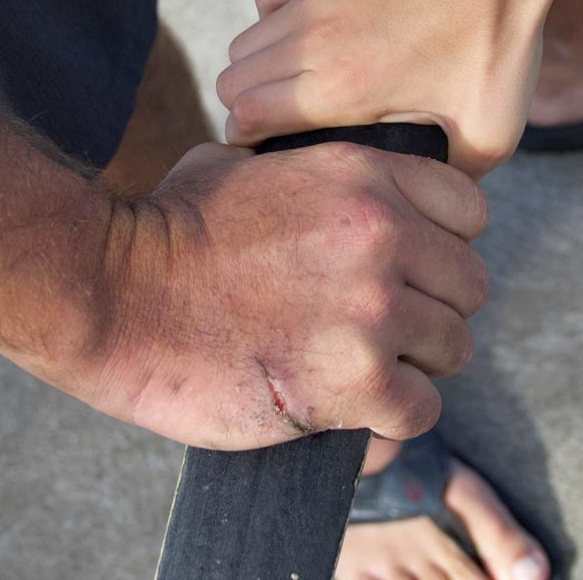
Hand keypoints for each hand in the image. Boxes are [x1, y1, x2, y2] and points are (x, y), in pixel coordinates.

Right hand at [85, 141, 488, 449]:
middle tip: (385, 328)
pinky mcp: (355, 380)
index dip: (446, 244)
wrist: (112, 294)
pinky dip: (391, 418)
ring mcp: (375, 309)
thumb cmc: (168, 230)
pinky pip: (420, 409)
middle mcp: (383, 237)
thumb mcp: (247, 164)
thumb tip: (336, 188)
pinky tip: (353, 407)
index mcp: (364, 177)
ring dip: (415, 364)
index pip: (470, 211)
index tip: (416, 268)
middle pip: (469, 285)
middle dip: (433, 308)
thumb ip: (313, 173)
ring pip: (454, 348)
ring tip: (364, 368)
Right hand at [217, 0, 557, 179]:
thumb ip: (447, 178)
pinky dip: (274, 20)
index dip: (247, 138)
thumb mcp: (487, 135)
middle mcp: (312, 43)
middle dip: (246, 107)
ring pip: (245, 41)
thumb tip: (429, 202)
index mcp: (340, 90)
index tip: (269, 147)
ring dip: (259, 67)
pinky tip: (310, 31)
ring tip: (295, 80)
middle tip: (280, 119)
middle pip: (231, 81)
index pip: (244, 116)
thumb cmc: (496, 47)